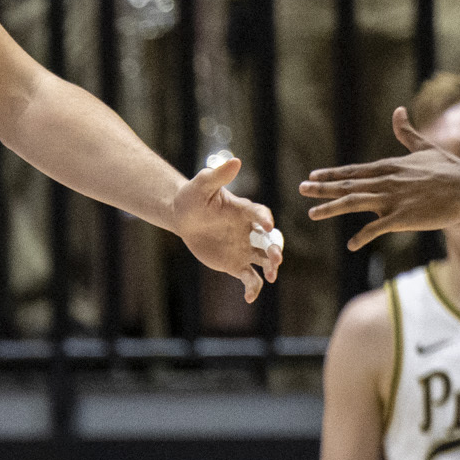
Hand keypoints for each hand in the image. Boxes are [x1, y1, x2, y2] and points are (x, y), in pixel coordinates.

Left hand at [165, 155, 282, 302]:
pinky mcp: (236, 263)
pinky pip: (249, 277)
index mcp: (244, 211)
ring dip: (271, 267)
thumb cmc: (194, 196)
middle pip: (269, 240)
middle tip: (275, 258)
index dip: (264, 218)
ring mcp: (245, 248)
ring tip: (270, 276)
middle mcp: (249, 230)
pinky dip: (252, 288)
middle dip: (275, 248)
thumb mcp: (202, 184)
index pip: (260, 214)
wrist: (184, 217)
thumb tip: (235, 160)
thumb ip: (218, 175)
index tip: (267, 224)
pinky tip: (249, 298)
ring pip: (264, 260)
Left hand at [300, 105, 459, 250]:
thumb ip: (407, 132)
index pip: (354, 171)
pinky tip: (351, 244)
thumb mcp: (424, 147)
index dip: (332, 174)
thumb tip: (398, 110)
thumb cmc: (450, 168)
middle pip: (347, 185)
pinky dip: (362, 237)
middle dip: (322, 187)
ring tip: (312, 213)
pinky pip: (376, 229)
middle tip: (302, 188)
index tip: (313, 175)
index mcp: (390, 166)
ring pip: (354, 203)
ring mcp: (393, 199)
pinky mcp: (403, 217)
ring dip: (331, 208)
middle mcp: (386, 181)